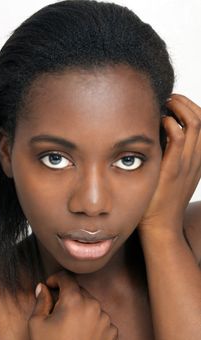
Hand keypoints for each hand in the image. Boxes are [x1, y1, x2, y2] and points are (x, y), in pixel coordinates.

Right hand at [28, 270, 117, 339]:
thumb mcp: (37, 324)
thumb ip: (41, 300)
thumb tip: (42, 287)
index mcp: (74, 300)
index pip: (67, 278)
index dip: (56, 279)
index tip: (50, 285)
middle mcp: (93, 305)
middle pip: (79, 291)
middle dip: (68, 296)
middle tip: (57, 311)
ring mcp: (105, 319)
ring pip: (90, 304)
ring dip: (81, 309)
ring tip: (70, 326)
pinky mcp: (112, 332)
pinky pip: (100, 319)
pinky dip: (92, 321)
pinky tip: (82, 334)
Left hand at [138, 94, 200, 239]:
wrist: (161, 225)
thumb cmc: (161, 198)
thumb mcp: (175, 174)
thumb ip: (173, 155)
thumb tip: (161, 131)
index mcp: (198, 159)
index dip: (193, 108)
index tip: (175, 103)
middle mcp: (197, 159)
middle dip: (186, 102)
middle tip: (169, 98)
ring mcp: (187, 164)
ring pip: (194, 124)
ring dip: (179, 107)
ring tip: (165, 103)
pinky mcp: (173, 169)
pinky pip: (178, 138)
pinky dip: (171, 123)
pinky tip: (159, 122)